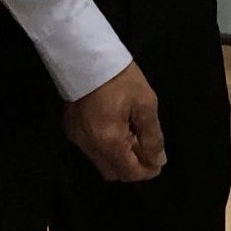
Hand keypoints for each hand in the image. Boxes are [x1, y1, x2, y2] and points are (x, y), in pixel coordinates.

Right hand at [65, 62, 165, 181]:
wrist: (86, 56)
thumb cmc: (121, 78)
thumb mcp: (145, 104)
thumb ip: (153, 137)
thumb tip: (158, 161)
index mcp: (109, 142)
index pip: (129, 173)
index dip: (147, 171)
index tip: (159, 160)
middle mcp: (89, 147)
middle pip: (114, 173)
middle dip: (133, 166)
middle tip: (145, 145)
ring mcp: (78, 140)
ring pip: (101, 163)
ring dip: (119, 157)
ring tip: (132, 134)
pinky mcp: (71, 130)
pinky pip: (91, 150)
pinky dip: (106, 147)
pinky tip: (116, 127)